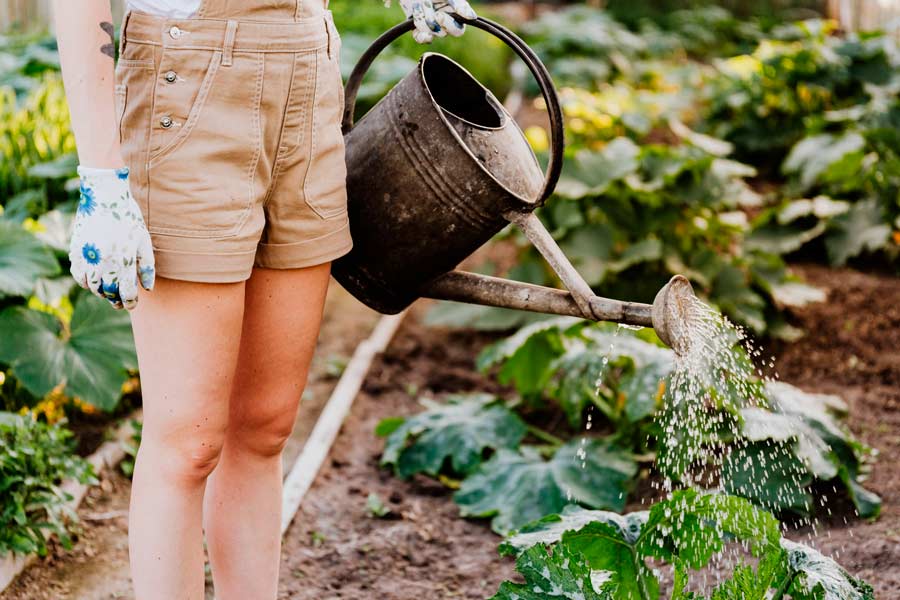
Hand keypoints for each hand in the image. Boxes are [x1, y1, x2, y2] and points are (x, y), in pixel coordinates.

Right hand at [69, 166, 155, 309]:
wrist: (104, 196)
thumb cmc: (128, 217)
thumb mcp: (144, 240)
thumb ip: (147, 267)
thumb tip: (148, 289)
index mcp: (124, 261)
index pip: (126, 293)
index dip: (130, 302)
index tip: (132, 304)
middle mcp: (104, 262)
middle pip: (109, 292)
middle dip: (115, 300)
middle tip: (120, 302)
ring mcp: (88, 257)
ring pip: (92, 287)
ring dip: (101, 292)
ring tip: (108, 291)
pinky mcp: (75, 251)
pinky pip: (78, 275)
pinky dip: (85, 282)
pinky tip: (93, 280)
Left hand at [394, 0, 476, 43]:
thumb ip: (460, 5)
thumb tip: (472, 17)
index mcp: (455, 18)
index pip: (457, 31)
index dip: (448, 25)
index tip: (439, 15)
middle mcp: (444, 26)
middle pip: (443, 34)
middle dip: (434, 22)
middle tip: (431, 12)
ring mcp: (432, 30)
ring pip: (430, 33)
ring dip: (423, 19)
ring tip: (422, 6)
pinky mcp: (420, 32)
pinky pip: (421, 39)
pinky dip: (421, 35)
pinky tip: (419, 26)